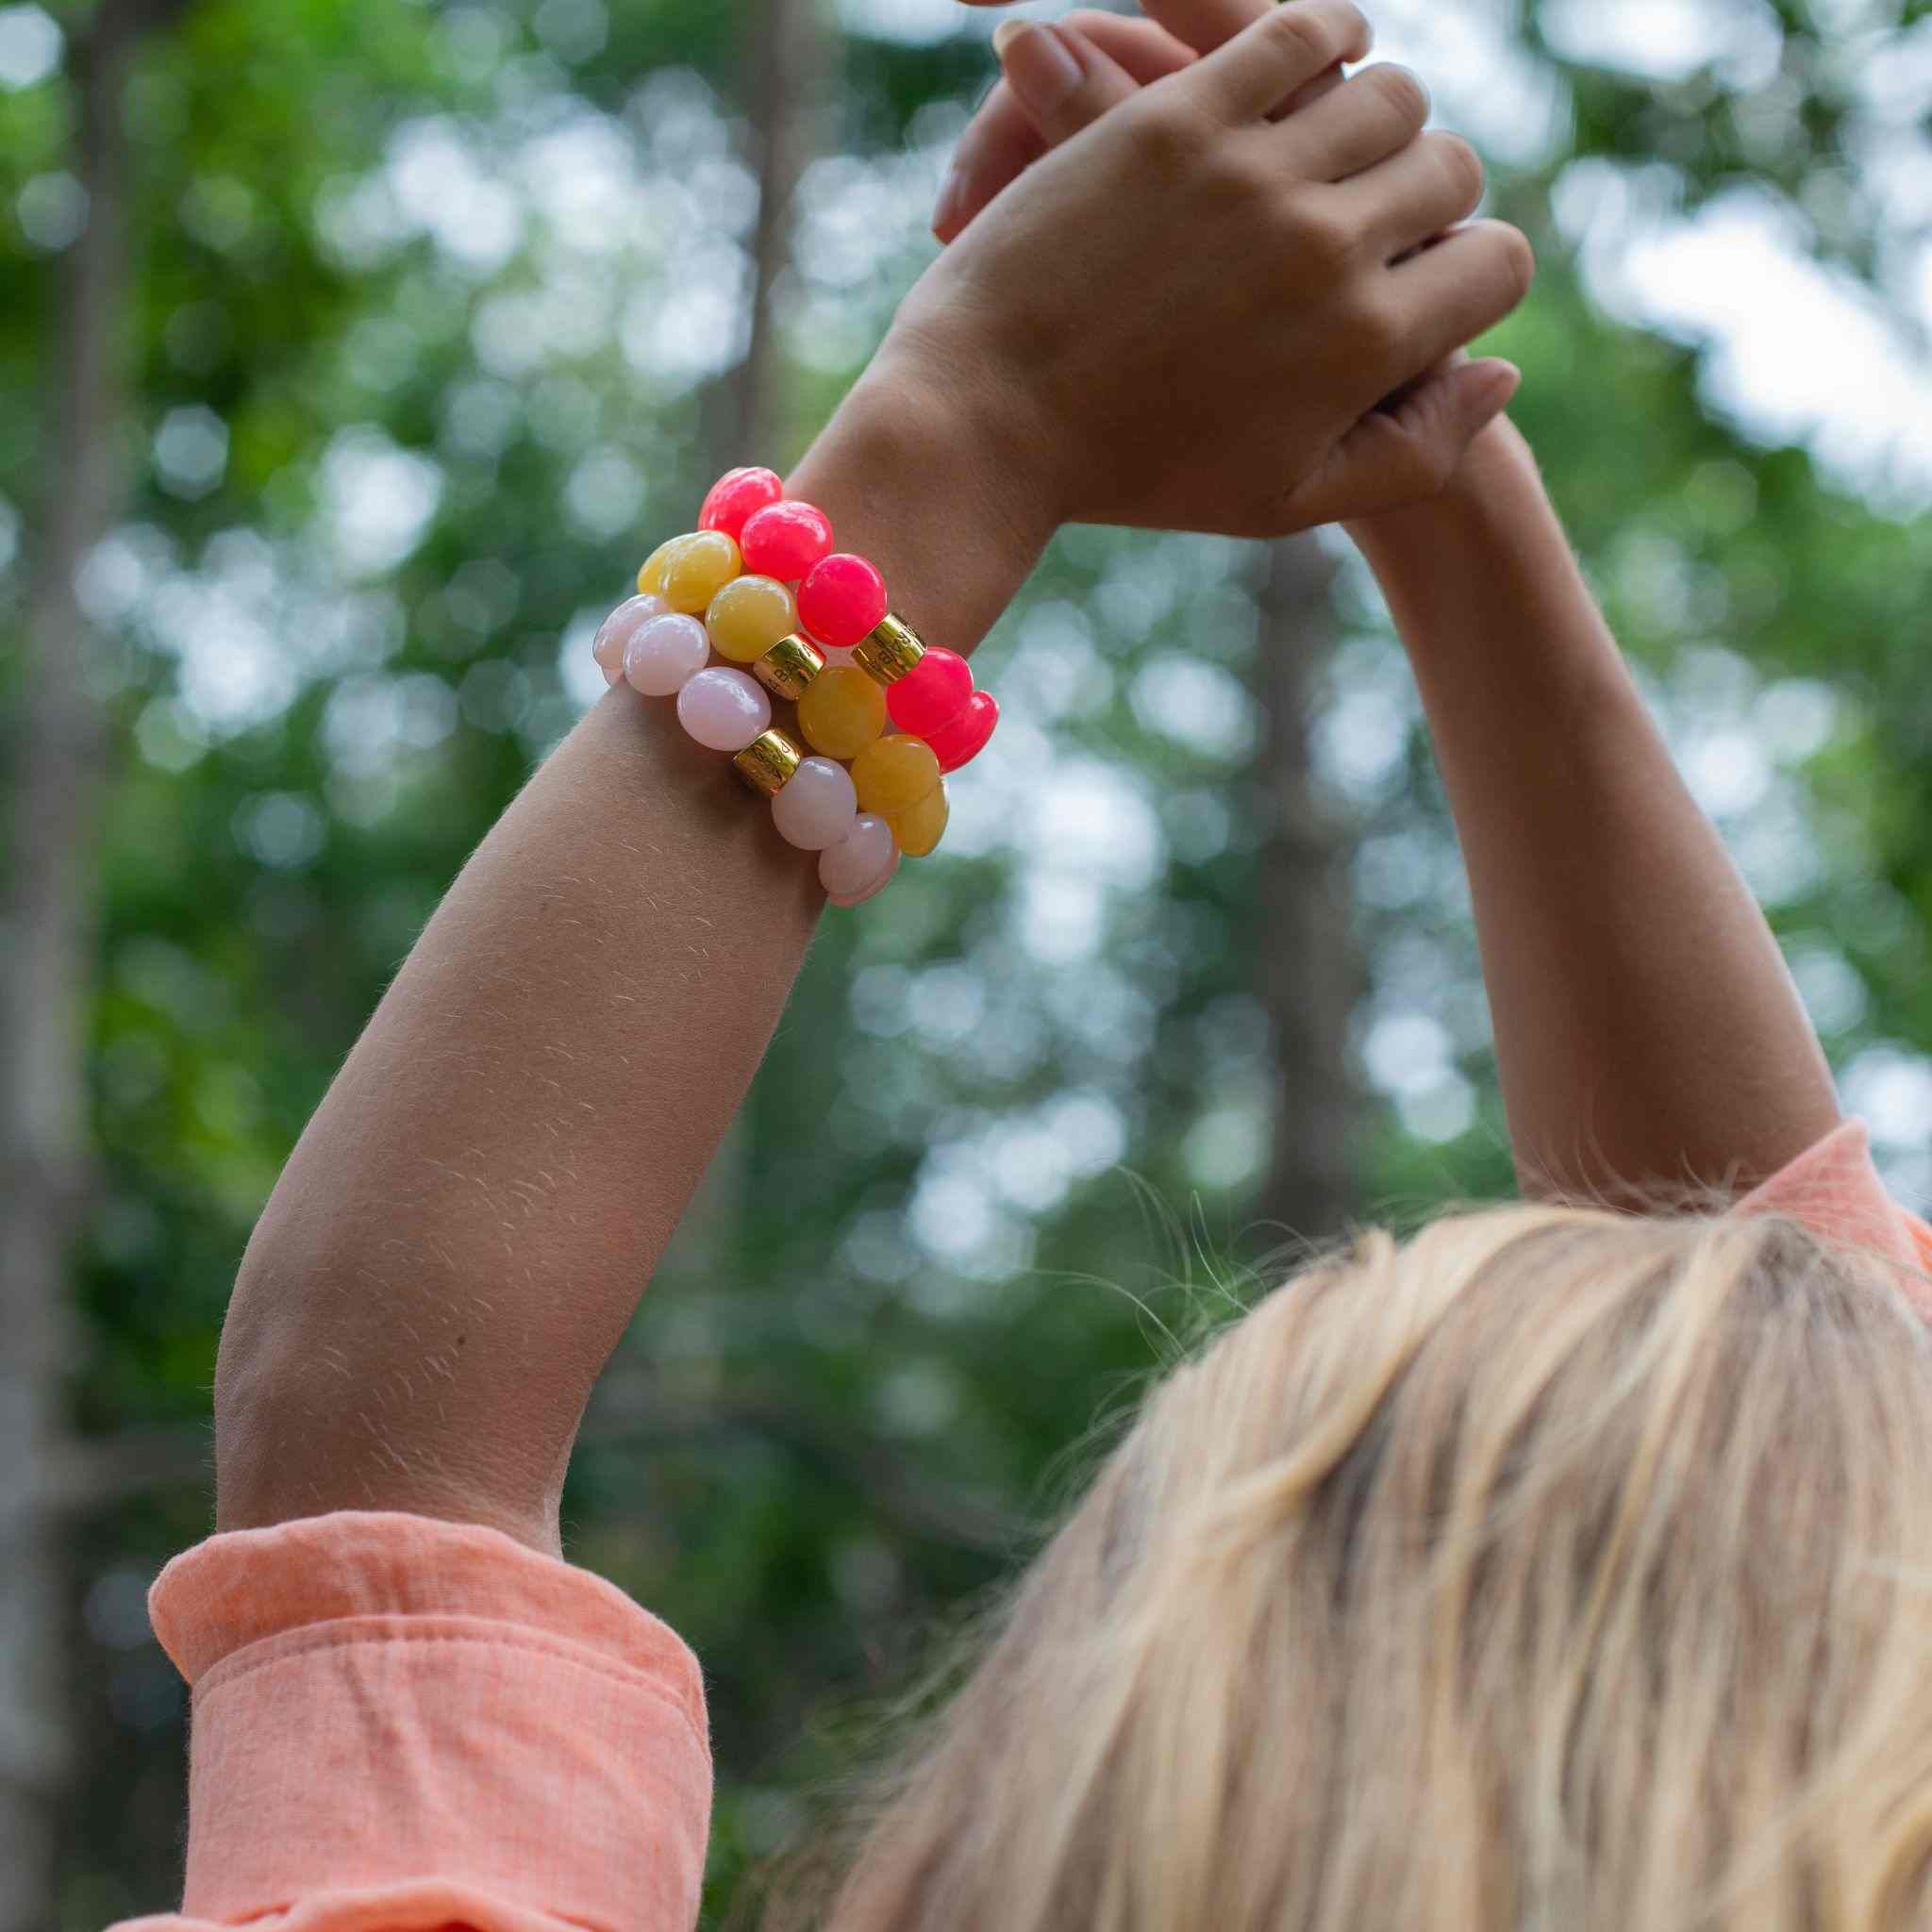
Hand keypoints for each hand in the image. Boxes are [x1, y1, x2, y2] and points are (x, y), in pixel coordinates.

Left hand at [879, 1, 1532, 535]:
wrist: (989, 424)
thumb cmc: (1138, 474)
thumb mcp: (1286, 502)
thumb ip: (1414, 454)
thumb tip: (1503, 373)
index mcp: (1363, 351)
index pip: (1496, 265)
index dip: (1467, 271)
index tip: (1421, 276)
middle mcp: (1326, 252)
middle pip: (1451, 168)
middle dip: (1426, 191)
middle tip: (1374, 209)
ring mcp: (1253, 175)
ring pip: (1389, 93)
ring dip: (1376, 115)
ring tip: (1340, 144)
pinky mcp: (1180, 117)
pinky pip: (1297, 34)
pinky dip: (1324, 37)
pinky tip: (1317, 58)